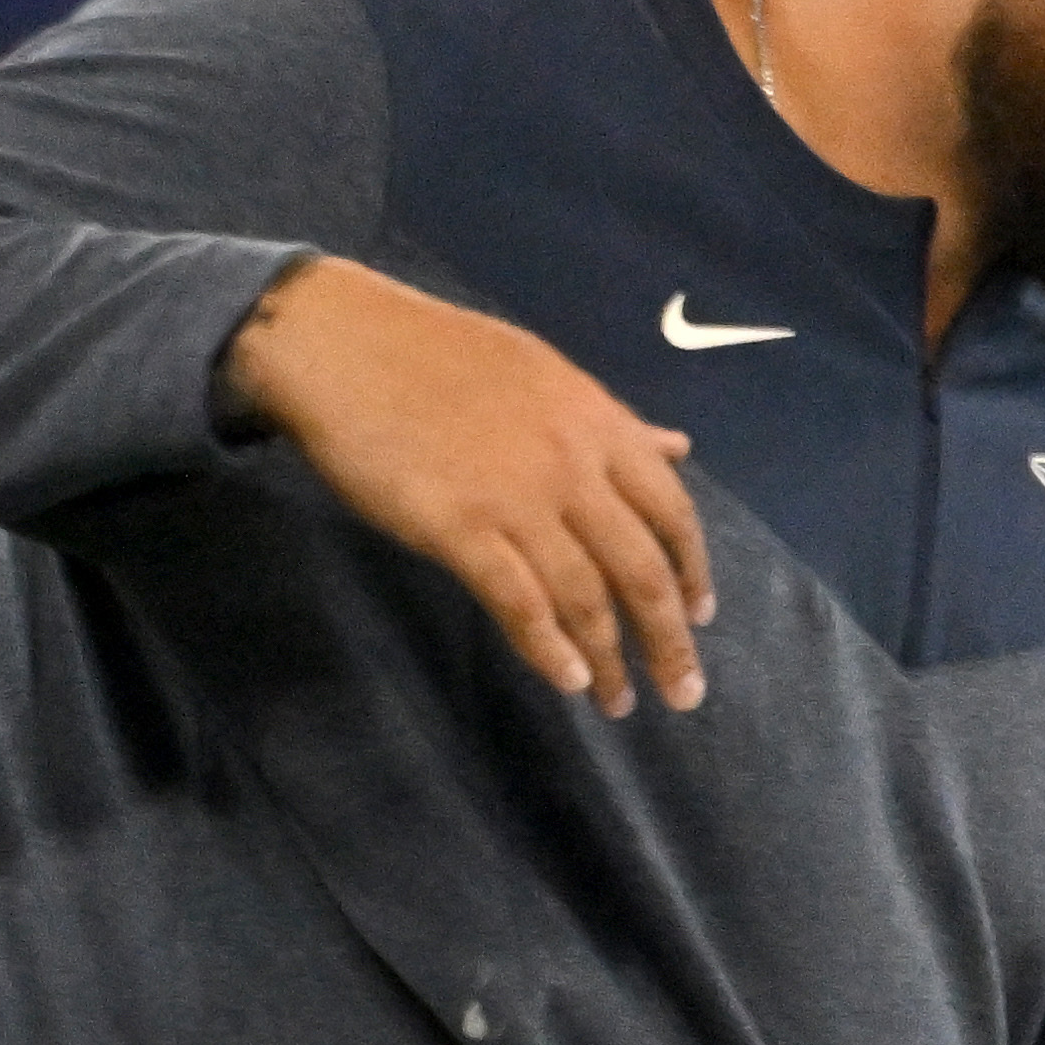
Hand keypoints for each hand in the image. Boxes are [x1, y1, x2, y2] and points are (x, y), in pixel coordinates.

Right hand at [225, 255, 714, 719]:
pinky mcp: (459, 528)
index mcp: (601, 426)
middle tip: (684, 691)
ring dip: (610, 660)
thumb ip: (616, 426)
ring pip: (586, 596)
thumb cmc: (441, 356)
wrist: (344, 341)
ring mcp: (518, 500)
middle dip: (668, 638)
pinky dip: (549, 648)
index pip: (673, 513)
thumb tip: (678, 449)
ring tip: (619, 702)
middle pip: (642, 569)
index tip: (701, 615)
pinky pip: (519, 601)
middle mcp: (574, 467)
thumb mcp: (549, 376)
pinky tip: (568, 680)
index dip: (693, 571)